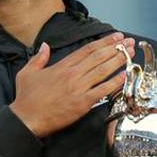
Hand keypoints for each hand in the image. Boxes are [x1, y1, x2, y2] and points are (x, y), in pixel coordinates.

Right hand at [10, 32, 134, 136]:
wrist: (26, 118)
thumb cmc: (27, 98)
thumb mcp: (27, 73)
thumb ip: (38, 58)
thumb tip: (44, 46)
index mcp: (62, 66)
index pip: (87, 50)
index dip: (104, 42)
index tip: (116, 37)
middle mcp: (72, 74)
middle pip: (99, 57)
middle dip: (116, 48)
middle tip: (129, 42)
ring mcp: (78, 88)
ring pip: (103, 71)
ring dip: (119, 61)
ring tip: (130, 54)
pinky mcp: (82, 103)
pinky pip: (103, 91)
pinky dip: (115, 82)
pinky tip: (125, 76)